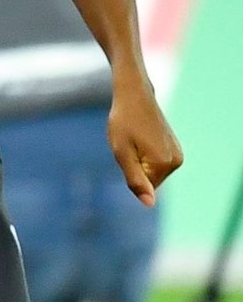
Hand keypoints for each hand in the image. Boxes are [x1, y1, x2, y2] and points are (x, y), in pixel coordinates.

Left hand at [109, 81, 182, 207]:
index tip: (127, 152)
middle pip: (149, 182)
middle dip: (135, 168)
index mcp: (163, 165)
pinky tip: (142, 139)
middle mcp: (176, 162)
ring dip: (139, 162)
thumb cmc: (123, 123)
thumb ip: (135, 180)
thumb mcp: (122, 153)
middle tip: (129, 146)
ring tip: (135, 141)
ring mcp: (178, 155)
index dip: (129, 173)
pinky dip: (145, 156)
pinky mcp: (176, 149)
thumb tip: (149, 204)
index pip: (144, 188)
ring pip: (152, 173)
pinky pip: (156, 164)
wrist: (135, 97)